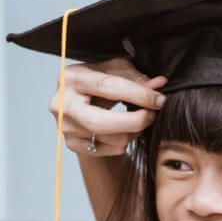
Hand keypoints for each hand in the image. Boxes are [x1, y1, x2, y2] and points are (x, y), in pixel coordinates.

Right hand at [47, 58, 166, 157]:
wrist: (78, 101)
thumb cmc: (97, 82)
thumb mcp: (114, 71)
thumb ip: (136, 78)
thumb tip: (159, 84)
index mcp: (71, 78)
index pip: (107, 87)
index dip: (137, 94)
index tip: (159, 99)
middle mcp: (62, 104)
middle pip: (100, 122)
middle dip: (134, 121)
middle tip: (152, 115)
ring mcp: (66, 127)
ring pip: (110, 139)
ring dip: (134, 131)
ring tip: (141, 119)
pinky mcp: (72, 144)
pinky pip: (109, 150)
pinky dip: (125, 141)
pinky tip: (126, 129)